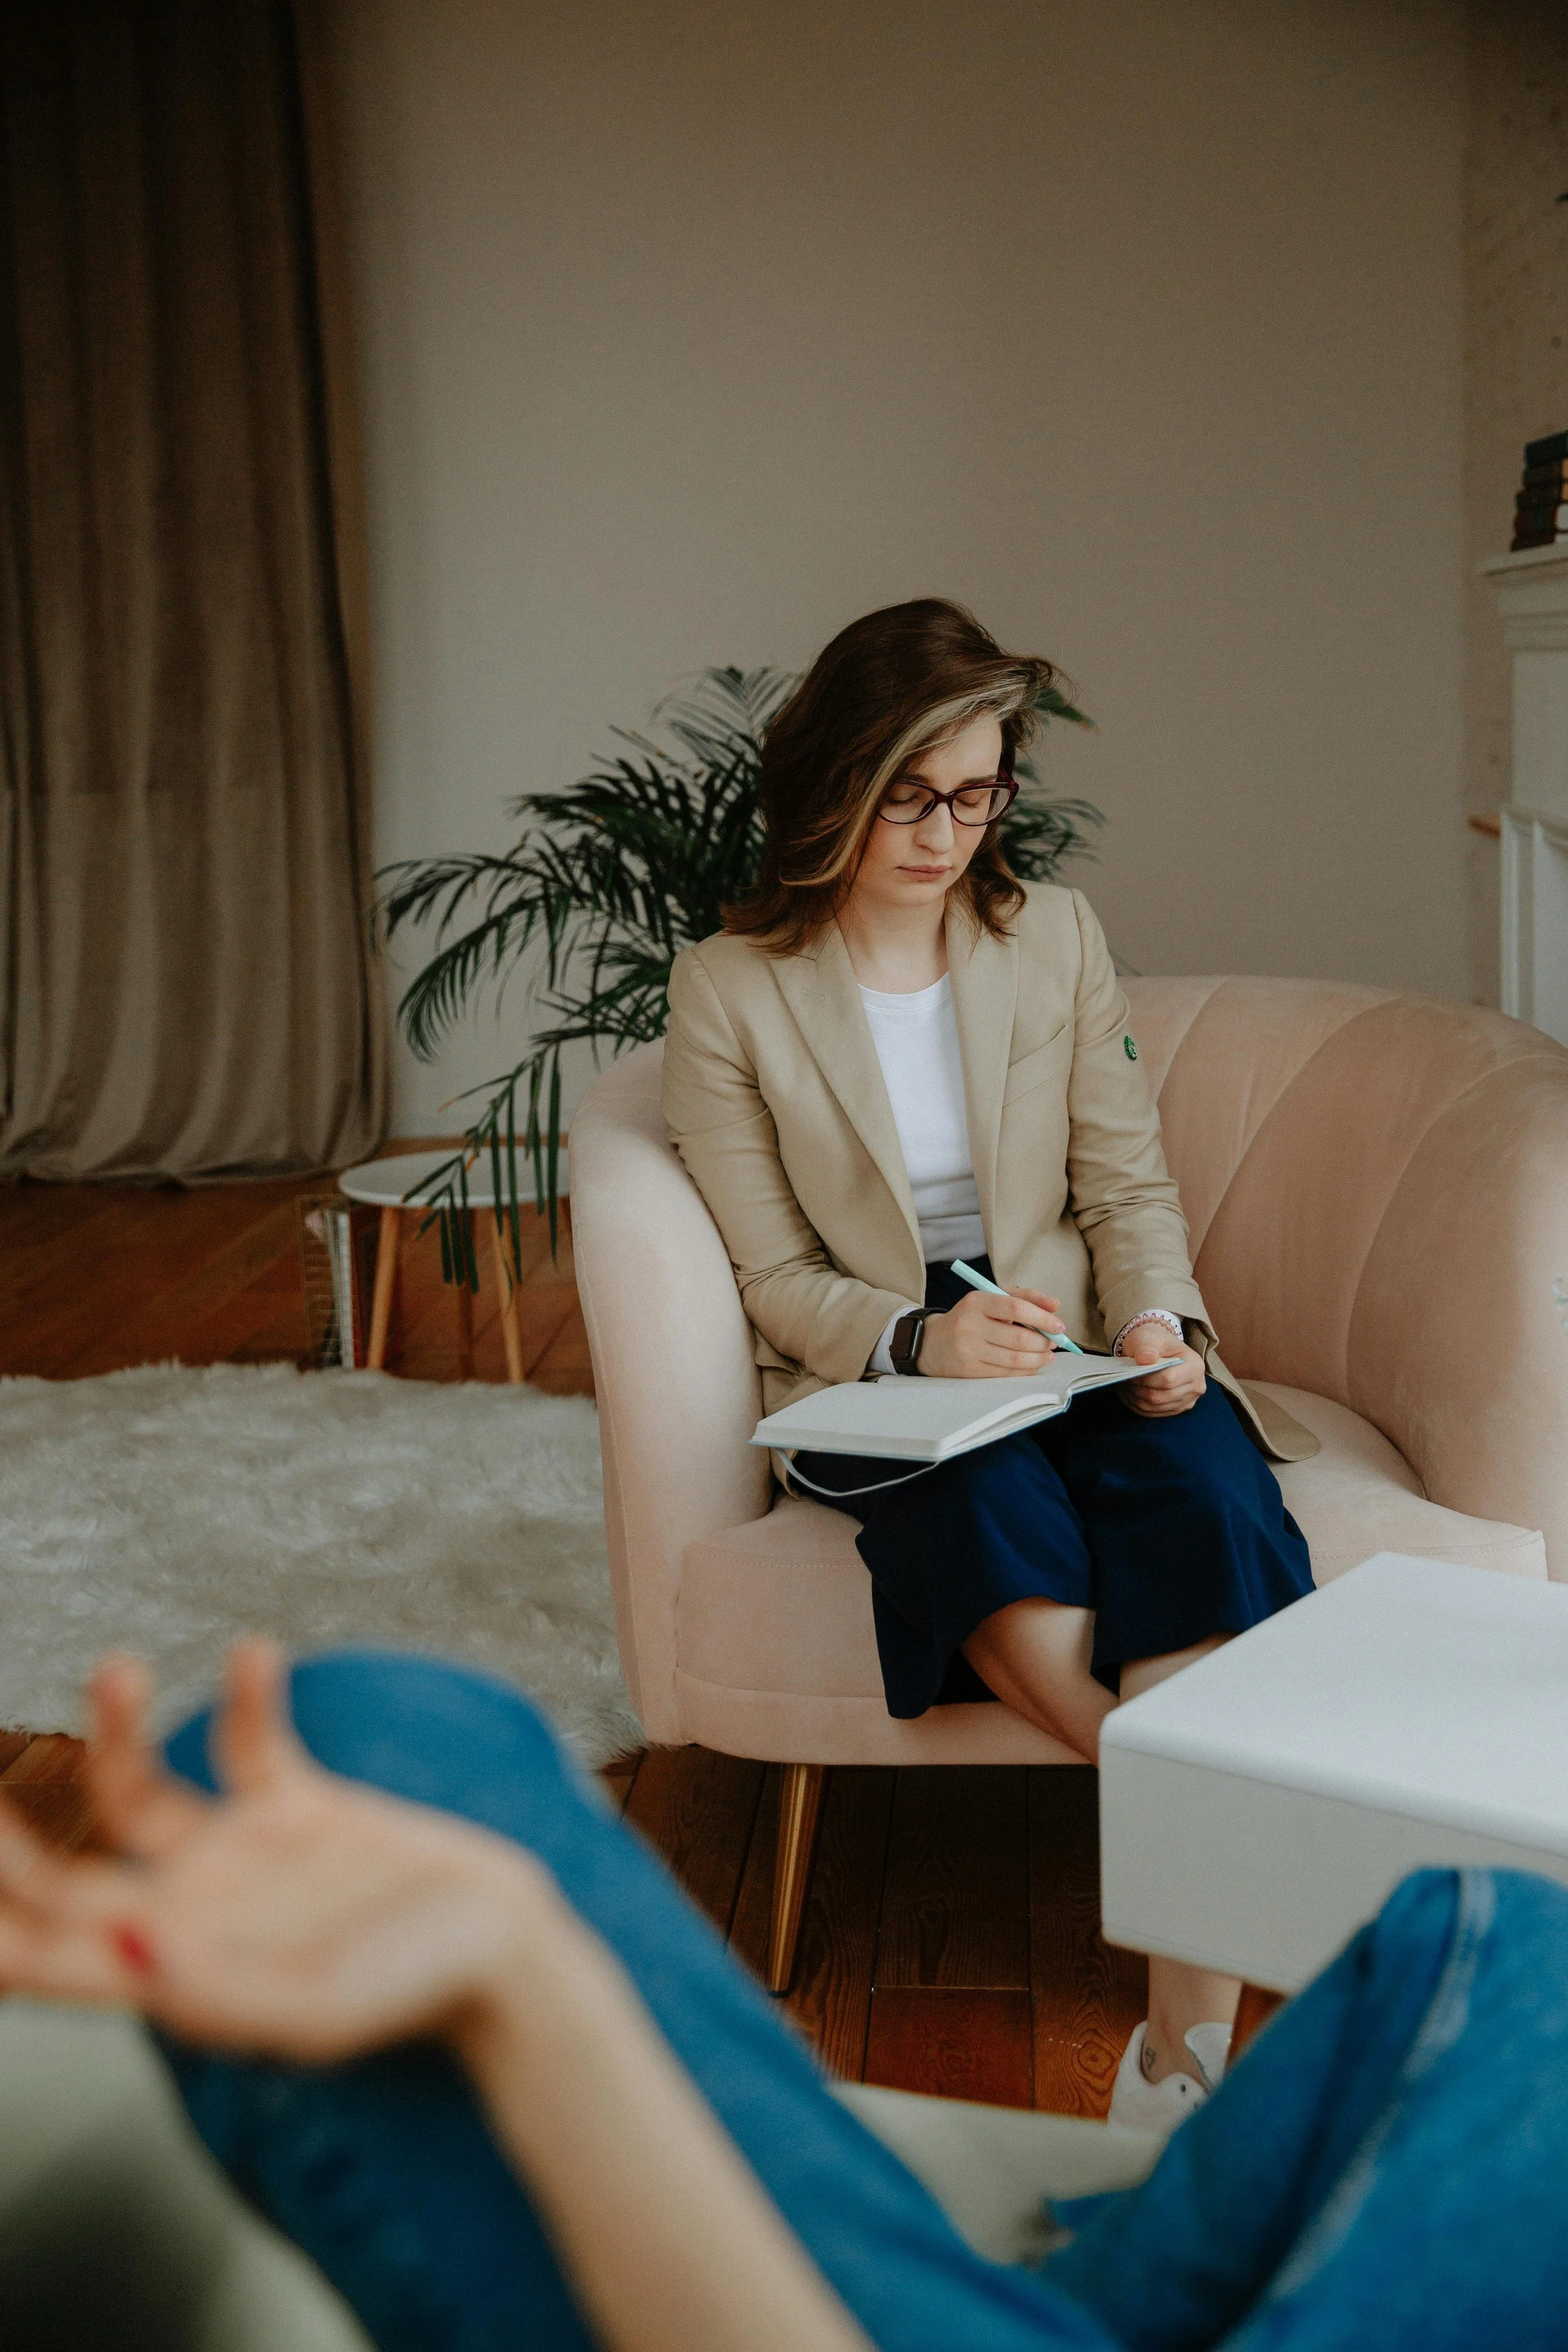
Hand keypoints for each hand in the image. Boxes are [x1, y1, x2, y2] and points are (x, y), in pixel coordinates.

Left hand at [0, 1642, 554, 2062]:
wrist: (505, 1950)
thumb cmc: (413, 1993)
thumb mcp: (315, 2009)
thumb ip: (218, 1991)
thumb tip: (122, 1946)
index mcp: (175, 1971)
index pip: (45, 1954)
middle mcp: (188, 1912)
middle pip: (61, 1877)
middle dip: (6, 1837)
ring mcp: (237, 1859)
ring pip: (136, 1792)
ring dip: (113, 1731)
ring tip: (115, 1662)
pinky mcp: (297, 1810)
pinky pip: (247, 1743)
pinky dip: (246, 1695)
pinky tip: (254, 1650)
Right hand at [919, 1288, 1066, 1378]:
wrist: (932, 1342)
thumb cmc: (970, 1318)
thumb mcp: (991, 1299)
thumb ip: (1024, 1297)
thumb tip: (1055, 1306)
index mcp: (977, 1301)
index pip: (1016, 1308)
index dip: (1042, 1318)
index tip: (1059, 1325)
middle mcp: (970, 1325)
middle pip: (1018, 1338)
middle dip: (1043, 1342)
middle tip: (1054, 1342)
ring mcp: (968, 1350)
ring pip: (1014, 1359)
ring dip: (1038, 1359)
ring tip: (1048, 1354)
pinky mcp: (969, 1370)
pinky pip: (1005, 1373)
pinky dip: (1025, 1370)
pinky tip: (1034, 1365)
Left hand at [1118, 1322, 1206, 1416]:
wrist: (1157, 1349)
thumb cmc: (1153, 1341)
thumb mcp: (1148, 1336)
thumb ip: (1146, 1346)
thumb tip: (1146, 1359)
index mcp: (1195, 1365)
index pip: (1168, 1380)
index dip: (1146, 1379)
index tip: (1130, 1373)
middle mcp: (1196, 1386)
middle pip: (1161, 1396)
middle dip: (1139, 1389)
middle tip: (1124, 1379)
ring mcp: (1188, 1400)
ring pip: (1155, 1407)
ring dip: (1135, 1398)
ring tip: (1125, 1385)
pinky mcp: (1176, 1409)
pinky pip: (1152, 1413)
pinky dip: (1137, 1405)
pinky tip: (1129, 1393)